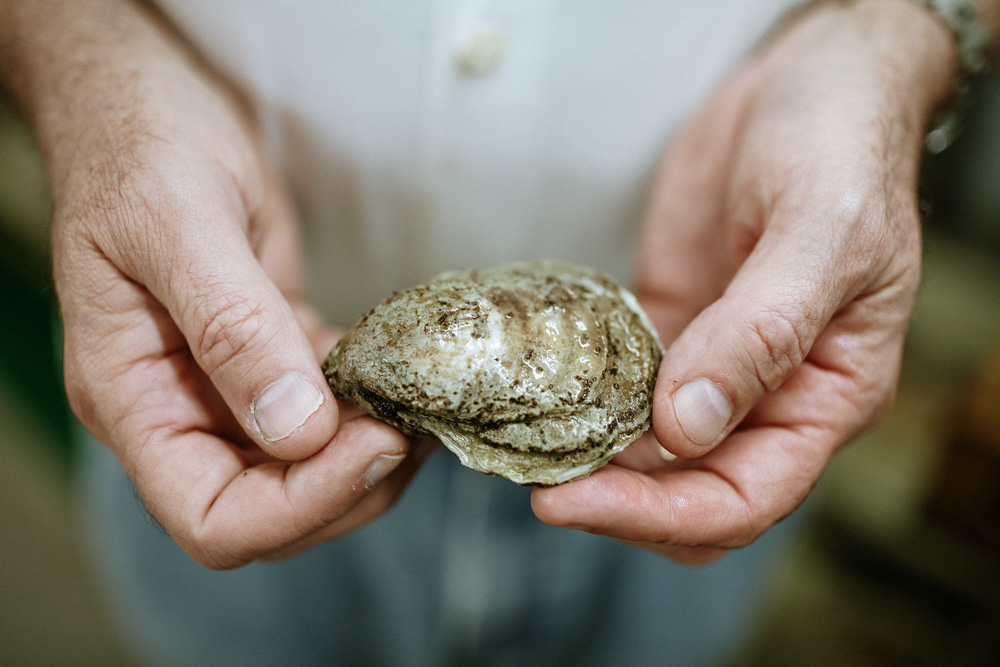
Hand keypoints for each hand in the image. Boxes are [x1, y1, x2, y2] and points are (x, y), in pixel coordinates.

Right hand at [10, 1, 424, 567]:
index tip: (372, 443)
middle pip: (269, 512)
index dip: (299, 505)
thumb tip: (296, 430)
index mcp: (132, 399)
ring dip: (368, 456)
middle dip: (347, 487)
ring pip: (305, 472)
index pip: (212, 517)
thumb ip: (232, 329)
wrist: (146, 99)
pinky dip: (369, 409)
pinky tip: (406, 381)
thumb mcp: (178, 225)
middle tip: (411, 426)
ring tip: (422, 408)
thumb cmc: (139, 145)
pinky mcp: (272, 355)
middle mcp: (178, 411)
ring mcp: (225, 388)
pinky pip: (325, 412)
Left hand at [532, 0, 957, 562]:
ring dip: (590, 458)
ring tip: (521, 446)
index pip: (745, 499)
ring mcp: (713, 365)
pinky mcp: (669, 328)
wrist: (811, 83)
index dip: (659, 516)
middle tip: (536, 481)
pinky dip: (580, 400)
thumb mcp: (820, 234)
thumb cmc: (843, 150)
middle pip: (689, 494)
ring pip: (648, 453)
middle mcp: (769, 397)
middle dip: (616, 501)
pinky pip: (620, 387)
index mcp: (826, 396)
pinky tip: (536, 390)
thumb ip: (760, 335)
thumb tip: (688, 427)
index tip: (573, 501)